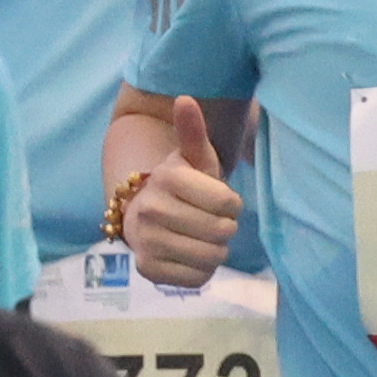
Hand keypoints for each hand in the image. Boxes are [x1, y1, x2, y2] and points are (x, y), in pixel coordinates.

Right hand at [124, 98, 242, 287]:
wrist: (145, 216)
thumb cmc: (182, 186)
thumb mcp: (194, 158)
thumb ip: (193, 132)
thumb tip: (185, 98)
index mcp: (168, 178)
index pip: (229, 203)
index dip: (232, 204)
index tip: (218, 200)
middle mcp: (152, 209)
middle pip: (222, 231)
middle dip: (224, 227)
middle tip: (208, 220)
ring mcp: (147, 242)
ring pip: (212, 256)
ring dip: (215, 250)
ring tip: (199, 237)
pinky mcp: (149, 270)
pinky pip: (198, 278)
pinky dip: (201, 270)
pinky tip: (189, 255)